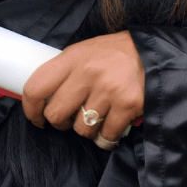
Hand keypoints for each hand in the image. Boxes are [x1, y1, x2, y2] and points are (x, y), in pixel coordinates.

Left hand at [22, 31, 143, 148]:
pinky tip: (113, 123)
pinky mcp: (128, 104)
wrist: (155, 51)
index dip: (31, 109)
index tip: (36, 117)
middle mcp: (89, 72)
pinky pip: (105, 135)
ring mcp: (109, 89)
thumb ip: (65, 70)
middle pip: (56, 114)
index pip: (36, 87)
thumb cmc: (117, 53)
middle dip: (61, 122)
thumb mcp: (86, 51)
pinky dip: (107, 135)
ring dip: (88, 128)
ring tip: (98, 116)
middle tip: (72, 118)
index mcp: (74, 57)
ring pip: (81, 129)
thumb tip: (42, 97)